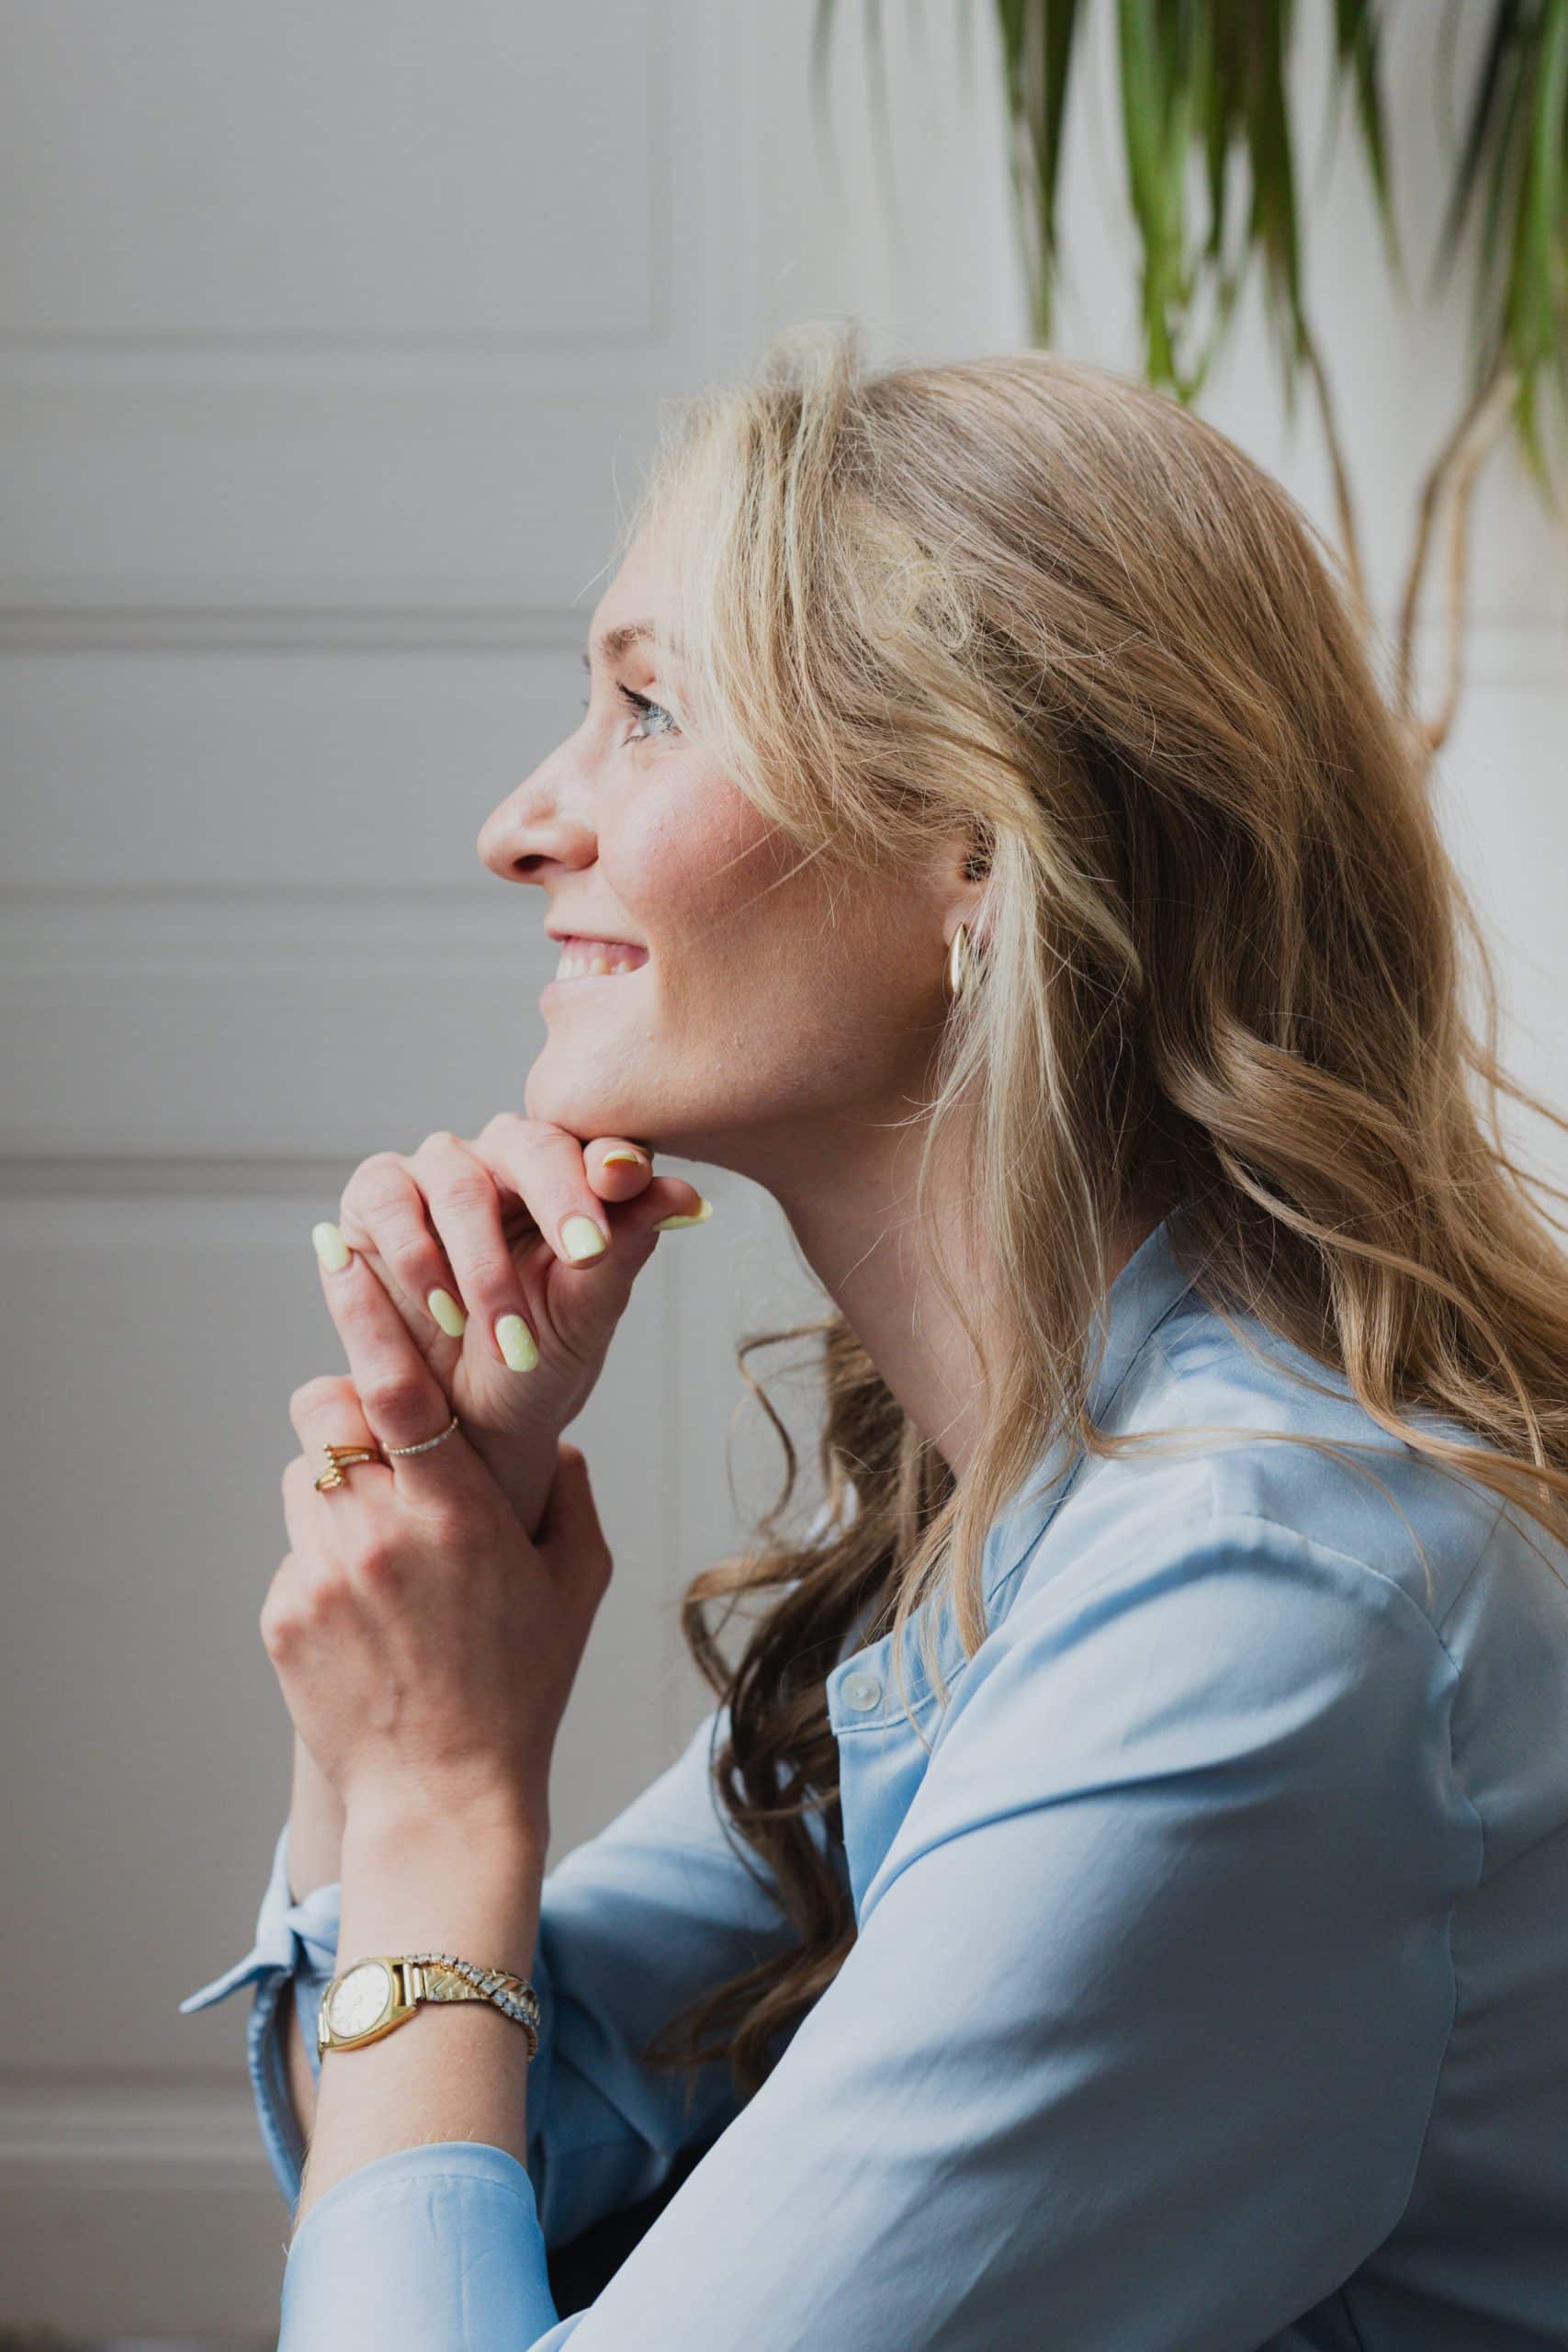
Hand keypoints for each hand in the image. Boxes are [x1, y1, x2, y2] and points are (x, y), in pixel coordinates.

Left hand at [265, 1258, 613, 1844]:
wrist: (444, 1799)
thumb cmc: (523, 1687)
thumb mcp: (577, 1583)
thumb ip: (568, 1494)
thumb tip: (549, 1438)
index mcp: (456, 1513)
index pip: (397, 1386)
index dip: (366, 1313)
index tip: (342, 1253)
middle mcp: (380, 1534)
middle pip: (328, 1414)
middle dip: (349, 1405)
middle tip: (383, 1437)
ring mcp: (321, 1575)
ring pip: (305, 1476)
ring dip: (337, 1488)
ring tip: (386, 1549)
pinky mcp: (282, 1613)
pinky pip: (294, 1548)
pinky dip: (325, 1561)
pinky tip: (368, 1616)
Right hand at [320, 1118, 710, 1535]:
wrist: (465, 1424)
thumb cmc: (537, 1361)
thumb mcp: (587, 1314)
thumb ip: (626, 1246)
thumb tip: (686, 1195)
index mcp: (569, 1175)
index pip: (593, 1145)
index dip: (612, 1161)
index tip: (629, 1185)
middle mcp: (503, 1161)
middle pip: (528, 1144)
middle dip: (559, 1199)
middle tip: (585, 1254)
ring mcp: (436, 1174)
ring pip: (458, 1179)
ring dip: (483, 1264)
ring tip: (505, 1336)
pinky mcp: (375, 1198)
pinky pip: (389, 1197)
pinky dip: (416, 1257)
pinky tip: (443, 1310)